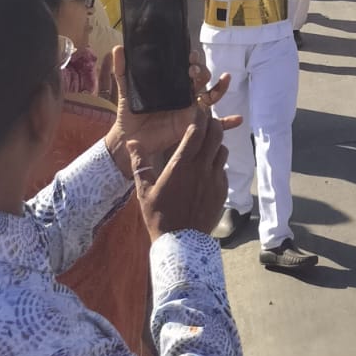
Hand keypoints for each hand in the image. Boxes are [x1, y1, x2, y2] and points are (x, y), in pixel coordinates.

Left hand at [106, 46, 240, 180]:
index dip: (192, 59)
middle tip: (193, 71)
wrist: (128, 140)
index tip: (190, 55)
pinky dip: (228, 122)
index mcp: (171, 83)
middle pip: (201, 78)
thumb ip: (123, 70)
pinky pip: (214, 123)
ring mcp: (191, 109)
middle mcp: (184, 93)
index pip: (186, 67)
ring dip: (220, 87)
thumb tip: (118, 47)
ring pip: (211, 95)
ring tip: (225, 79)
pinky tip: (238, 119)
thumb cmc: (130, 114)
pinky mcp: (192, 124)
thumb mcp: (126, 90)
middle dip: (202, 71)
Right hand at [128, 101, 231, 240]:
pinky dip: (217, 164)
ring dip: (216, 145)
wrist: (180, 243)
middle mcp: (201, 168)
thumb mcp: (144, 190)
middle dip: (212, 124)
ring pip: (222, 150)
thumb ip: (140, 164)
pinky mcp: (222, 190)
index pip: (197, 131)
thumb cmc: (159, 216)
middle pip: (216, 134)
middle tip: (205, 123)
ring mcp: (214, 179)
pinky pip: (223, 169)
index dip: (199, 117)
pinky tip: (207, 170)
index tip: (197, 111)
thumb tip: (132, 143)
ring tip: (206, 146)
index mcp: (181, 165)